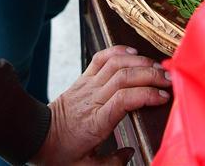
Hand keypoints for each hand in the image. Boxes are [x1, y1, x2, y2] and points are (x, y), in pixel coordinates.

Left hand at [32, 47, 170, 165]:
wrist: (35, 136)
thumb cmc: (60, 152)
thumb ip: (111, 164)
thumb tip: (130, 154)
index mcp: (96, 122)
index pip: (125, 99)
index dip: (146, 94)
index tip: (163, 97)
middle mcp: (93, 98)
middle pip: (125, 77)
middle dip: (151, 74)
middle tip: (169, 79)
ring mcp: (88, 85)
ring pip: (116, 63)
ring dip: (139, 61)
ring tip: (157, 66)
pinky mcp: (83, 77)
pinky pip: (101, 57)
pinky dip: (118, 50)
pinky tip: (133, 52)